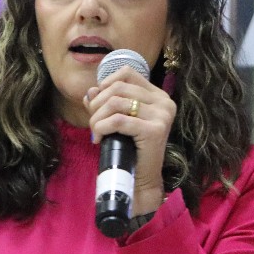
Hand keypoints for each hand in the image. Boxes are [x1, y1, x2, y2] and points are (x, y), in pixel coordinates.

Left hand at [84, 66, 174, 215]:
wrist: (141, 180)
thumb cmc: (128, 149)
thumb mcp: (116, 121)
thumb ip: (105, 103)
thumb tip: (90, 90)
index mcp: (158, 96)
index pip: (127, 73)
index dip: (106, 84)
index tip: (99, 104)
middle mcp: (164, 102)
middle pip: (118, 88)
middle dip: (97, 104)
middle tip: (94, 123)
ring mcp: (162, 116)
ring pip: (115, 102)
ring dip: (97, 118)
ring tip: (95, 132)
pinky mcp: (154, 130)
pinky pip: (118, 120)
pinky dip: (101, 127)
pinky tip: (99, 138)